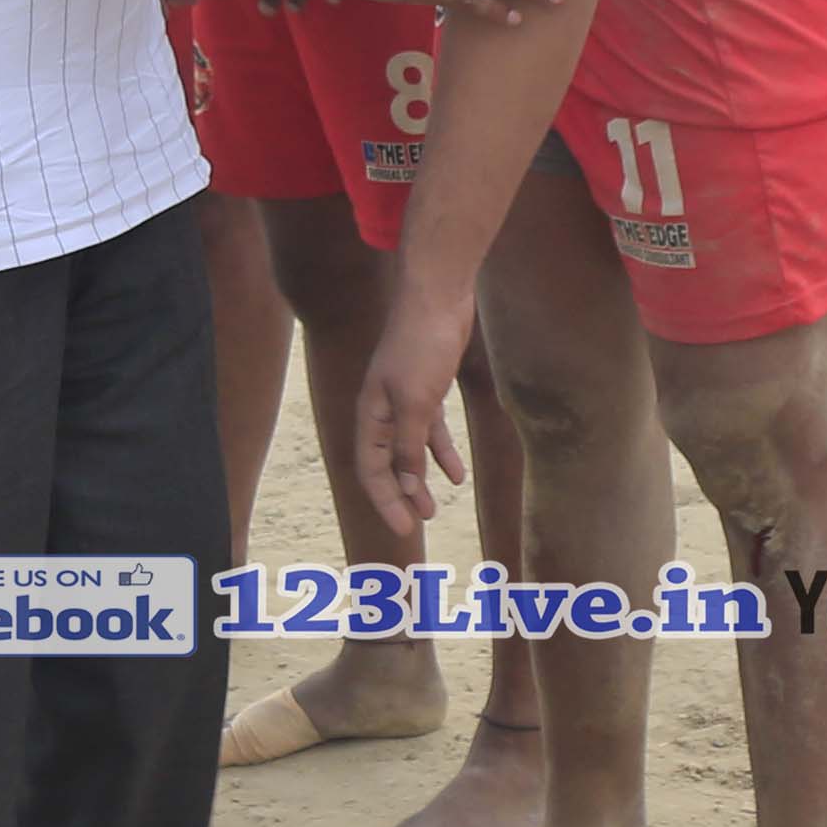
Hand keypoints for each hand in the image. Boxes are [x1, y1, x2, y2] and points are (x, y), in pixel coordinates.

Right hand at [352, 289, 473, 537]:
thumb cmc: (422, 346)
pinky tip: (455, 475)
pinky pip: (429, 431)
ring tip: (433, 507)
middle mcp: (382, 411)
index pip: (372, 469)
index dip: (385, 501)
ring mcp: (404, 400)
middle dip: (400, 495)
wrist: (438, 298)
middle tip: (417, 524)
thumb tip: (405, 483)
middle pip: (386, 464)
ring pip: (409, 451)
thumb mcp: (416, 402)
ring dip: (420, 479)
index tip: (403, 529)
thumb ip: (409, 444)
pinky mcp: (426, 389)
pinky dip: (440, 453)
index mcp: (371, 415)